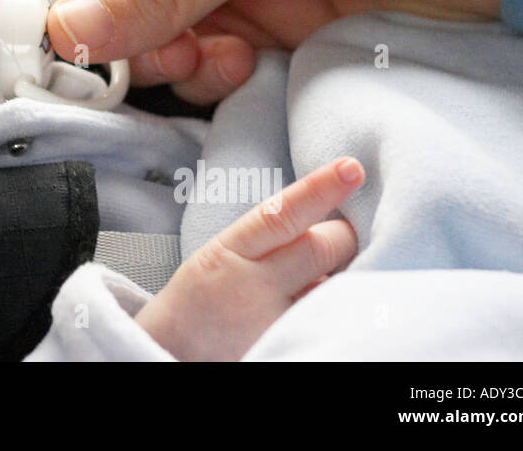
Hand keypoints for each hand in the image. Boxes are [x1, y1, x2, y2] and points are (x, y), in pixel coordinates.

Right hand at [134, 156, 364, 360]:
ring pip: (333, 288)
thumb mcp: (219, 254)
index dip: (319, 189)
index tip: (351, 168)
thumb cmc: (200, 298)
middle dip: (342, 238)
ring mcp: (272, 324)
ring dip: (337, 278)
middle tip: (340, 240)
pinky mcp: (288, 348)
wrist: (171, 353)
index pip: (281, 214)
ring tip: (311, 285)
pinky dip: (330, 311)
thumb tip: (329, 223)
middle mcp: (252, 288)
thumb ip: (269, 239)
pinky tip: (313, 312)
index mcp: (230, 252)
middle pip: (321, 248)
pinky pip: (328, 322)